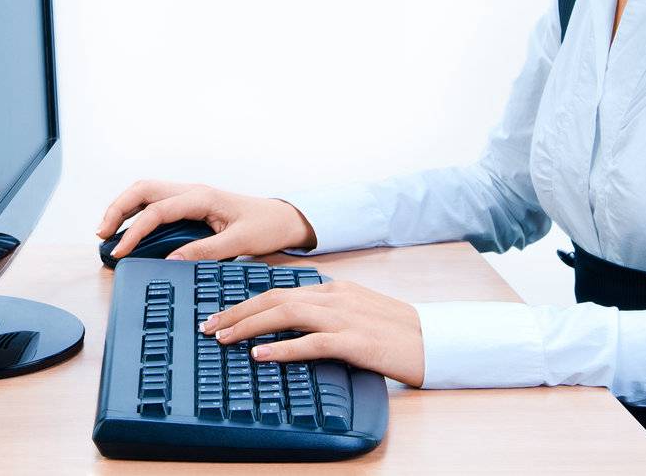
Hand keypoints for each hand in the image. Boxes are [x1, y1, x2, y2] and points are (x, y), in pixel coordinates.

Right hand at [95, 180, 316, 260]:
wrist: (284, 218)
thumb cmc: (266, 227)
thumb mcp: (239, 242)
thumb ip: (204, 251)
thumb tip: (170, 261)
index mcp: (201, 197)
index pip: (156, 210)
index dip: (134, 231)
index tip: (120, 252)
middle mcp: (192, 191)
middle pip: (142, 189)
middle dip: (117, 209)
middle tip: (101, 234)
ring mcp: (190, 195)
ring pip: (146, 192)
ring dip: (124, 207)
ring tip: (108, 232)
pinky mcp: (191, 204)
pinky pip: (157, 201)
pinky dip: (137, 212)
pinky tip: (130, 229)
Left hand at [202, 280, 425, 387]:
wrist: (436, 341)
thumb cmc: (397, 332)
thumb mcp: (357, 312)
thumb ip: (327, 312)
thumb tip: (292, 325)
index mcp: (334, 288)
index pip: (279, 290)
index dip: (246, 302)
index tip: (222, 314)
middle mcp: (335, 296)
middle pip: (275, 298)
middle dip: (237, 311)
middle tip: (209, 325)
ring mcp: (345, 317)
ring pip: (286, 313)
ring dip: (250, 325)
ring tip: (224, 337)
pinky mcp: (356, 342)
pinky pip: (312, 343)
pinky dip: (283, 348)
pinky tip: (261, 356)